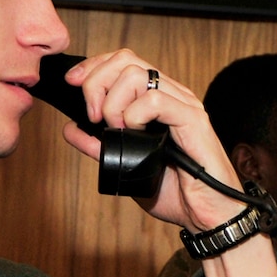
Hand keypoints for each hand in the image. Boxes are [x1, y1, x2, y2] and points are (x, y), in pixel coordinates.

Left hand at [59, 49, 241, 233]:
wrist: (205, 216)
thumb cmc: (177, 193)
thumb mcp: (126, 165)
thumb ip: (99, 146)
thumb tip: (71, 128)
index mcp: (158, 101)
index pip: (124, 61)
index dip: (94, 67)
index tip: (72, 84)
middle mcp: (173, 96)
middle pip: (126, 60)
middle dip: (96, 83)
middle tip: (93, 117)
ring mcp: (184, 106)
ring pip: (137, 74)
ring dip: (114, 103)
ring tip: (118, 131)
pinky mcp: (193, 120)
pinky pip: (155, 100)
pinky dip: (135, 115)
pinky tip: (136, 135)